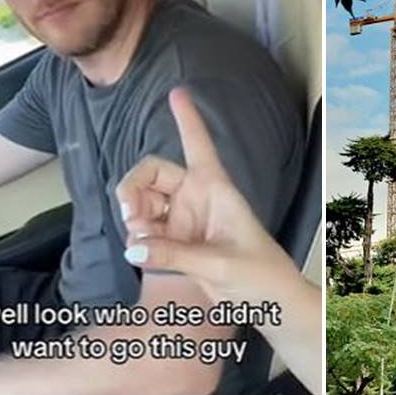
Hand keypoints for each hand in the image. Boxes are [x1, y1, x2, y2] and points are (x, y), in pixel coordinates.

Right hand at [116, 88, 300, 303]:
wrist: (267, 302)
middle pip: (152, 173)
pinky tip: (143, 252)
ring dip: (133, 215)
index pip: (198, 145)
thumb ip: (174, 255)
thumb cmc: (258, 272)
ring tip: (139, 237)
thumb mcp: (219, 262)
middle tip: (129, 212)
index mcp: (216, 187)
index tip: (176, 91)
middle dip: (133, 187)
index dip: (187, 118)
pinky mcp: (175, 242)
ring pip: (143, 203)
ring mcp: (183, 219)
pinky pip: (144, 231)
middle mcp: (196, 197)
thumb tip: (132, 248)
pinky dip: (138, 239)